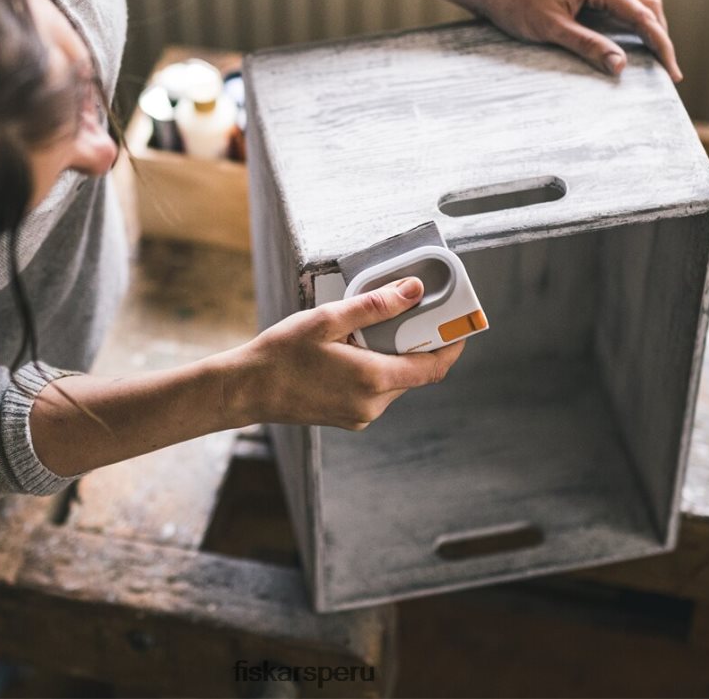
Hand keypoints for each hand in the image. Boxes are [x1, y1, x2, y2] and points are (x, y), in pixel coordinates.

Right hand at [240, 277, 465, 429]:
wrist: (248, 389)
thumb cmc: (283, 353)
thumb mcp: (329, 319)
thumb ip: (375, 306)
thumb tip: (413, 290)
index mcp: (373, 379)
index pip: (433, 367)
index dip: (451, 345)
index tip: (460, 325)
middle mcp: (373, 404)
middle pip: (414, 372)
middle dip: (415, 343)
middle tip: (408, 313)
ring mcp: (361, 415)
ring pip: (394, 382)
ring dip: (392, 356)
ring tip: (365, 331)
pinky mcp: (349, 418)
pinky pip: (376, 392)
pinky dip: (375, 369)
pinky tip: (350, 351)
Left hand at [465, 0, 681, 81]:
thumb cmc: (512, 3)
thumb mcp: (551, 30)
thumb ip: (588, 46)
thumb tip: (620, 66)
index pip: (643, 16)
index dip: (662, 45)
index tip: (671, 73)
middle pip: (647, 2)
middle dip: (659, 33)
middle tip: (664, 67)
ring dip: (645, 21)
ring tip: (649, 51)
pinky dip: (625, 15)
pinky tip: (619, 34)